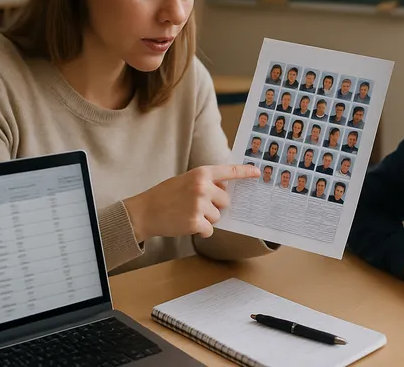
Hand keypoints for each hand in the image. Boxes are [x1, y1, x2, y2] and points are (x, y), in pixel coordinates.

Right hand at [123, 164, 259, 241]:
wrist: (145, 211)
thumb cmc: (165, 195)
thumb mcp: (186, 180)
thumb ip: (205, 182)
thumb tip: (225, 189)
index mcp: (201, 173)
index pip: (228, 172)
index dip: (245, 172)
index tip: (258, 173)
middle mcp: (202, 187)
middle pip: (226, 200)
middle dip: (215, 206)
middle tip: (196, 205)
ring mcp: (199, 205)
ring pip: (218, 216)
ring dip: (207, 219)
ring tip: (188, 214)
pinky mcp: (196, 222)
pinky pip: (210, 230)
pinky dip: (202, 231)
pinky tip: (187, 225)